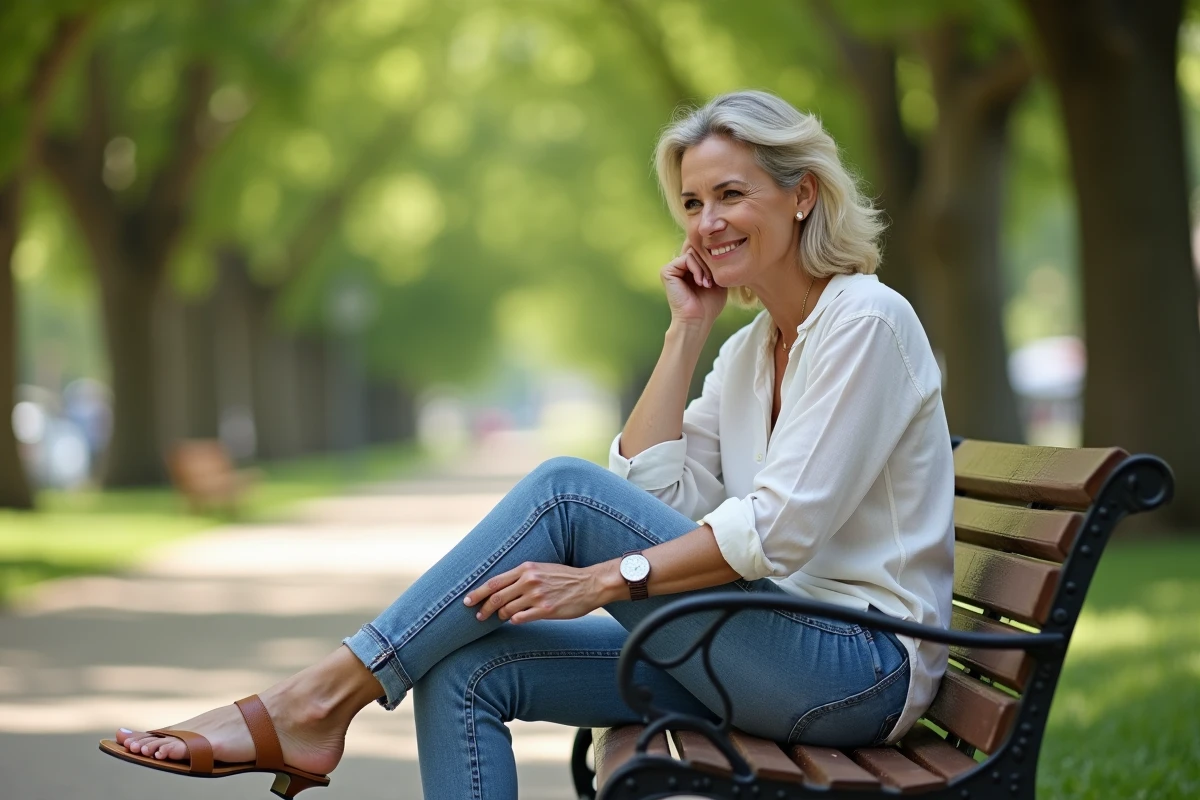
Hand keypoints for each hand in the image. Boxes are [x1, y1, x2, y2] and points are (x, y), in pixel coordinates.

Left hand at [463, 561, 614, 623]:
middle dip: (483, 608)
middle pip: (497, 597)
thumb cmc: (565, 577)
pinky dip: (515, 620)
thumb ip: (522, 576)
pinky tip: (517, 619)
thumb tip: (502, 588)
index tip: (467, 600)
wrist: (590, 584)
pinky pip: (521, 618)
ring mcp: (537, 596)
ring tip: (501, 618)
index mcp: (526, 568)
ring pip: (507, 610)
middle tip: (478, 616)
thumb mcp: (542, 569)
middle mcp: (529, 580)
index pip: (494, 582)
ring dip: (501, 616)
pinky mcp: (546, 610)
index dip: (478, 593)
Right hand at [661, 243, 726, 327]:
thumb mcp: (717, 279)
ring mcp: (672, 268)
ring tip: (706, 284)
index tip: (717, 278)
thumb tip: (720, 245)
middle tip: (711, 282)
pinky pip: (686, 258)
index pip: (702, 249)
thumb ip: (715, 263)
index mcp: (689, 267)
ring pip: (693, 252)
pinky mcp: (667, 271)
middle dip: (709, 263)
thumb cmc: (709, 304)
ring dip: (704, 268)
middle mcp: (679, 266)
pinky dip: (697, 269)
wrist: (698, 319)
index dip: (712, 258)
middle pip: (698, 248)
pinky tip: (699, 282)